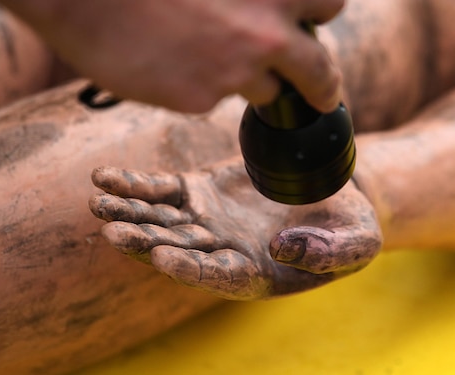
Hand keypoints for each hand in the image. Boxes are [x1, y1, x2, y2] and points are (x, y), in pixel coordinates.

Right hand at [40, 0, 345, 112]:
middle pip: (320, 71)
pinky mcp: (196, 101)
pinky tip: (163, 59)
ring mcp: (232, 73)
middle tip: (325, 95)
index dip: (322, 9)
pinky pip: (210, 99)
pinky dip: (196, 85)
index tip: (316, 19)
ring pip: (263, 91)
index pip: (332, 0)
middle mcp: (265, 34)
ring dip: (248, 79)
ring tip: (203, 53)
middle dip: (324, 85)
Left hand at [88, 159, 381, 299]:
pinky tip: (105, 177)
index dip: (191, 269)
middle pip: (177, 250)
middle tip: (114, 233)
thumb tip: (283, 249)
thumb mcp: (357, 243)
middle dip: (145, 242)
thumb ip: (328, 254)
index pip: (217, 277)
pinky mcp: (198, 192)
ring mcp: (206, 221)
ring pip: (159, 220)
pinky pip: (160, 190)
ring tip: (98, 203)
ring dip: (128, 214)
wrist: (334, 193)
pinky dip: (133, 184)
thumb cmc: (349, 226)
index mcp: (255, 273)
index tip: (165, 258)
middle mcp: (222, 251)